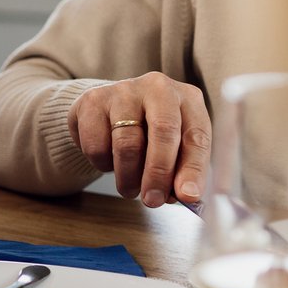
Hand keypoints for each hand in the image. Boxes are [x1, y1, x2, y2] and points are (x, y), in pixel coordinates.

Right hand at [67, 72, 210, 207]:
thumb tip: (186, 196)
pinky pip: (96, 145)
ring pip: (127, 144)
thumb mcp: (175, 146)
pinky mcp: (91, 101)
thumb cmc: (150, 132)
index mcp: (187, 98)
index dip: (193, 168)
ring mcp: (122, 91)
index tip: (187, 196)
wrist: (109, 110)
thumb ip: (182, 169)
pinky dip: (102, 164)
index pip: (196, 135)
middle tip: (153, 200)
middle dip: (158, 174)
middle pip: (162, 132)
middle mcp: (157, 87)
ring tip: (129, 188)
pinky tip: (108, 160)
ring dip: (128, 177)